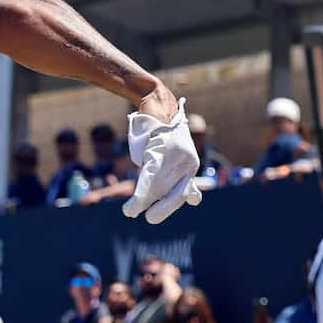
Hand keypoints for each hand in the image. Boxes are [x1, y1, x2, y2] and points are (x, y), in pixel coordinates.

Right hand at [124, 98, 204, 224]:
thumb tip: (190, 198)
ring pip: (158, 185)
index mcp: (192, 164)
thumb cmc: (162, 134)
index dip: (171, 205)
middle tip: (149, 219)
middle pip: (175, 191)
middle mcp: (188, 161)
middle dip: (162, 208)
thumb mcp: (173, 155)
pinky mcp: (159, 149)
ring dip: (144, 200)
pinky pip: (150, 176)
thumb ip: (177, 176)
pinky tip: (134, 203)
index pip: (186, 192)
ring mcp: (175, 155)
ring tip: (130, 211)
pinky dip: (141, 192)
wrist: (157, 104)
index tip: (156, 214)